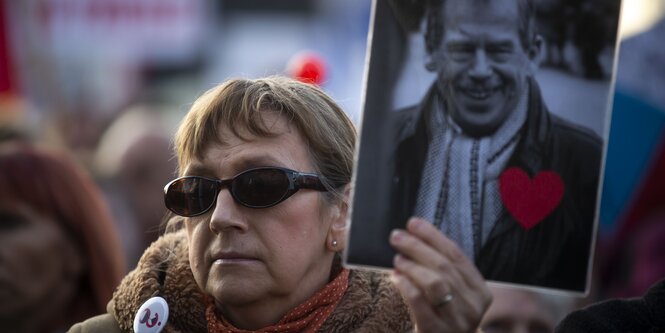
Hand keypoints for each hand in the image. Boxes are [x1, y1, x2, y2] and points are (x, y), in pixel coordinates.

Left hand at [389, 217, 491, 332]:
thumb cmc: (446, 318)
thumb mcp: (454, 295)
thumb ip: (442, 270)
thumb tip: (415, 237)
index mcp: (480, 291)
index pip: (456, 255)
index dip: (433, 236)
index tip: (413, 223)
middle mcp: (473, 305)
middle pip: (444, 266)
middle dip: (417, 247)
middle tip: (397, 236)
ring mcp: (457, 320)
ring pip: (434, 283)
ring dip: (413, 266)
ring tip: (398, 258)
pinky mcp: (437, 331)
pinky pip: (420, 302)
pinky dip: (406, 285)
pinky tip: (396, 277)